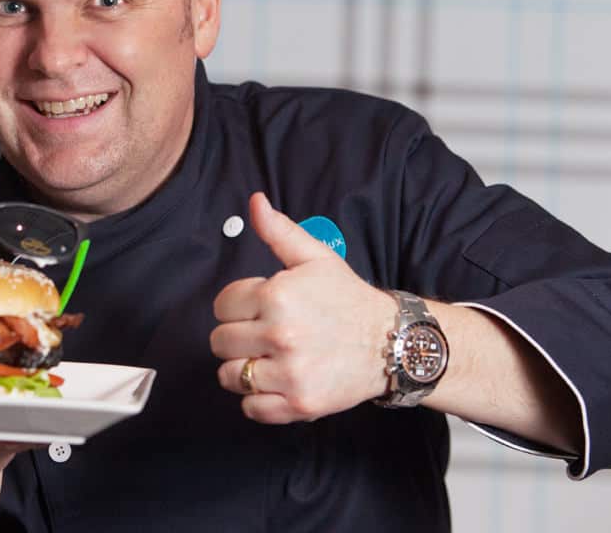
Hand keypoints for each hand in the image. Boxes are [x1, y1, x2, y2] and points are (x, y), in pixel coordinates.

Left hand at [210, 192, 395, 422]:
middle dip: (237, 336)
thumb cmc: (348, 299)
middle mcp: (280, 335)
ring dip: (244, 369)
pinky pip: (251, 408)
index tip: (257, 309)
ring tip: (269, 358)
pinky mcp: (298, 403)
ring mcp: (289, 373)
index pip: (222, 305)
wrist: (390, 343)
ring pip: (230, 376)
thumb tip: (256, 202)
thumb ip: (279, 231)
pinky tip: (277, 381)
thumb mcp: (315, 257)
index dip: (237, 305)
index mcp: (277, 296)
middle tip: (264, 333)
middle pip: (220, 342)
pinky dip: (258, 399)